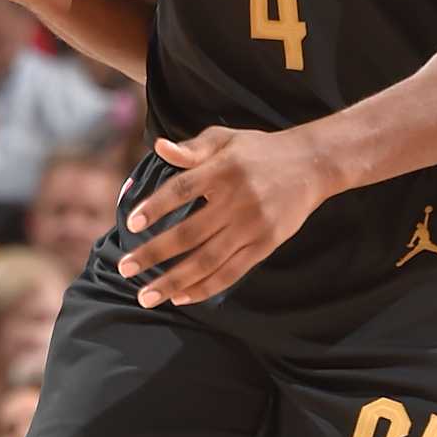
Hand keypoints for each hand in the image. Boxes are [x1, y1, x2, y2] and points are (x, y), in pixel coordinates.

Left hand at [116, 127, 328, 305]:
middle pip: (189, 233)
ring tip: (147, 295)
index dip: (156, 207)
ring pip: (208, 260)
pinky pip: (232, 273)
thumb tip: (159, 148)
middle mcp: (237, 200)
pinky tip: (181, 297)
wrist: (311, 165)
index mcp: (223, 170)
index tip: (132, 224)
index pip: (182, 189)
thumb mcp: (226, 139)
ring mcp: (252, 227)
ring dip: (174, 280)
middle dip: (154, 254)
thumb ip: (192, 148)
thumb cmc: (258, 151)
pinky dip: (205, 287)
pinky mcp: (265, 245)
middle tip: (125, 268)